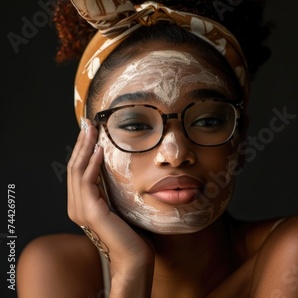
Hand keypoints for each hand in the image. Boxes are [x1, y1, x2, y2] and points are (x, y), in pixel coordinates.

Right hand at [67, 119, 153, 296]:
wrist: (135, 255)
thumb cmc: (132, 232)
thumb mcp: (120, 204)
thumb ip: (112, 190)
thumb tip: (116, 169)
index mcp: (83, 204)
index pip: (79, 170)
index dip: (83, 149)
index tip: (90, 130)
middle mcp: (77, 206)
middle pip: (74, 167)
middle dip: (81, 143)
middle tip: (87, 123)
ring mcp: (81, 210)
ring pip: (77, 170)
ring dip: (85, 147)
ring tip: (91, 130)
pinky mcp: (90, 212)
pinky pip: (87, 182)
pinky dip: (92, 164)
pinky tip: (99, 149)